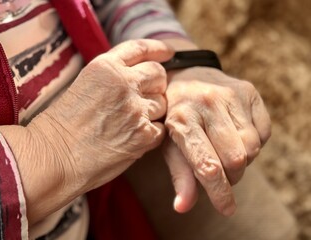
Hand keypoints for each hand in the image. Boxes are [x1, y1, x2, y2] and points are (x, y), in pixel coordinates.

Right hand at [0, 39, 173, 222]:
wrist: (54, 157)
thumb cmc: (62, 126)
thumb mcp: (83, 85)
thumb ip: (111, 77)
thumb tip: (137, 78)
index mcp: (105, 67)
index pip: (140, 49)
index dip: (158, 49)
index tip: (168, 53)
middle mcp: (124, 83)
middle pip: (158, 74)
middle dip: (156, 83)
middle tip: (146, 95)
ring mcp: (136, 109)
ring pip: (162, 102)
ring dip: (152, 110)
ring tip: (130, 123)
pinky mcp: (144, 135)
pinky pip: (161, 128)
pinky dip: (152, 133)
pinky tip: (134, 138)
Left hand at [163, 66, 270, 215]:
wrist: (186, 78)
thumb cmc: (174, 117)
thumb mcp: (169, 144)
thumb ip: (180, 175)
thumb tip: (182, 207)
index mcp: (182, 119)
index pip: (207, 164)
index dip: (219, 192)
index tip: (226, 209)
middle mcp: (207, 103)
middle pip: (235, 158)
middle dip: (232, 177)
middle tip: (222, 175)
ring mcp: (230, 94)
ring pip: (251, 147)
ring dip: (242, 160)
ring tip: (226, 153)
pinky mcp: (248, 90)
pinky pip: (264, 132)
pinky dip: (253, 144)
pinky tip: (236, 136)